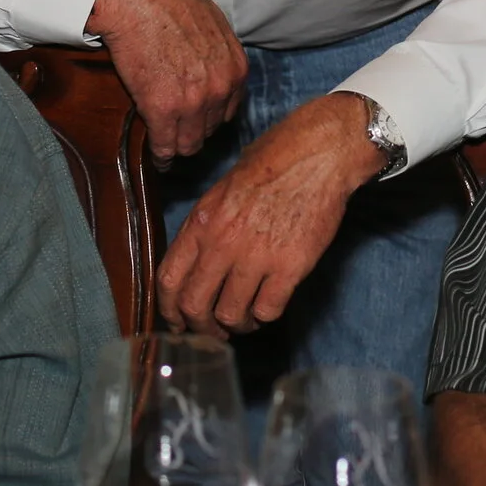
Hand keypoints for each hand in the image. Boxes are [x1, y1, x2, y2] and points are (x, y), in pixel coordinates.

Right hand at [86, 0, 246, 159]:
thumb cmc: (169, 1)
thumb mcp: (213, 24)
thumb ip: (220, 54)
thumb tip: (215, 66)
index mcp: (236, 69)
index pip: (229, 111)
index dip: (210, 116)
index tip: (198, 120)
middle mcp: (221, 89)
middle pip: (210, 129)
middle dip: (194, 129)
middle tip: (177, 129)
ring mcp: (193, 102)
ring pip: (190, 144)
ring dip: (178, 145)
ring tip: (167, 145)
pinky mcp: (163, 110)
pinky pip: (165, 147)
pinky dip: (161, 156)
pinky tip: (157, 158)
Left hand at [159, 94, 379, 333]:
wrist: (318, 154)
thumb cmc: (273, 161)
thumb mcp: (224, 188)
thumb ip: (207, 226)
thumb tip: (198, 261)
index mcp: (202, 222)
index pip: (167, 280)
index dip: (168, 309)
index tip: (177, 320)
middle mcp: (222, 242)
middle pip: (194, 306)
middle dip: (200, 328)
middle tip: (212, 332)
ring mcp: (256, 256)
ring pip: (230, 315)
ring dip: (235, 326)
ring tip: (244, 320)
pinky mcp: (290, 266)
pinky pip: (268, 310)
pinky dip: (264, 316)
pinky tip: (268, 306)